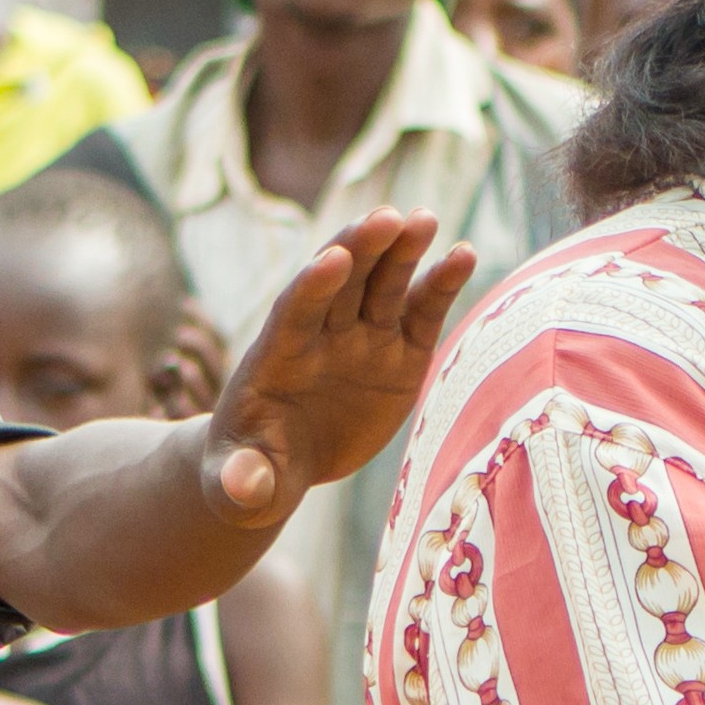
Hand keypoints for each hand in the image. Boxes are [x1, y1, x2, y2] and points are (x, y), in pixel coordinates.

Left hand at [200, 210, 478, 527]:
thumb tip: (246, 487)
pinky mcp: (399, 354)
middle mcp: (322, 337)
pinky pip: (422, 313)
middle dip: (361, 249)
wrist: (279, 469)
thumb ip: (242, 481)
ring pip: (383, 286)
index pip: (294, 313)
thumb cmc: (250, 474)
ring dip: (402, 251)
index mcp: (277, 358)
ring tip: (424, 219)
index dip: (312, 286)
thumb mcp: (240, 485)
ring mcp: (363, 340)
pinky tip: (464, 253)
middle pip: (342, 284)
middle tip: (387, 217)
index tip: (332, 258)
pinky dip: (442, 284)